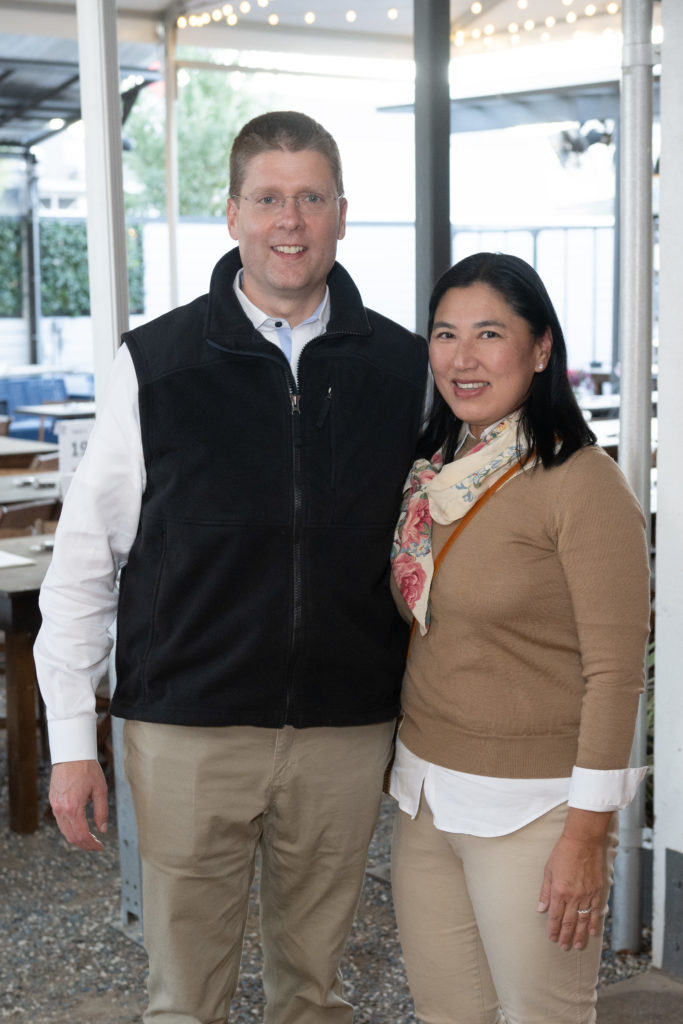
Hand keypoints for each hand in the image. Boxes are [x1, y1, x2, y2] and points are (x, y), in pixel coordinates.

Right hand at [49, 760, 108, 851]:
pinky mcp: (53, 801)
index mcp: (73, 807)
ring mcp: (54, 806)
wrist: (70, 754)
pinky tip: (80, 827)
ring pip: (64, 831)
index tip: (100, 847)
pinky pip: (60, 821)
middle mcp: (61, 809)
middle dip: (84, 844)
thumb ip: (102, 811)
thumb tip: (102, 830)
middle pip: (71, 836)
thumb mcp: (100, 789)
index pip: (81, 835)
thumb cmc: (87, 769)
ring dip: (77, 838)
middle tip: (96, 845)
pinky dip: (70, 828)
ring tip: (90, 838)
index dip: (91, 844)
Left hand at [537, 808, 611, 951]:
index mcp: (559, 892)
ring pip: (583, 920)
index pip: (555, 916)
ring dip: (580, 935)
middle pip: (569, 922)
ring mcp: (587, 895)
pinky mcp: (598, 891)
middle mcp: (573, 896)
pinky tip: (593, 932)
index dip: (553, 929)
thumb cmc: (563, 853)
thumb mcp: (548, 870)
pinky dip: (594, 923)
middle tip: (564, 948)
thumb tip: (541, 909)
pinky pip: (596, 911)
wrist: (583, 841)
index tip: (552, 938)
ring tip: (578, 946)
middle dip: (565, 936)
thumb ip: (545, 892)